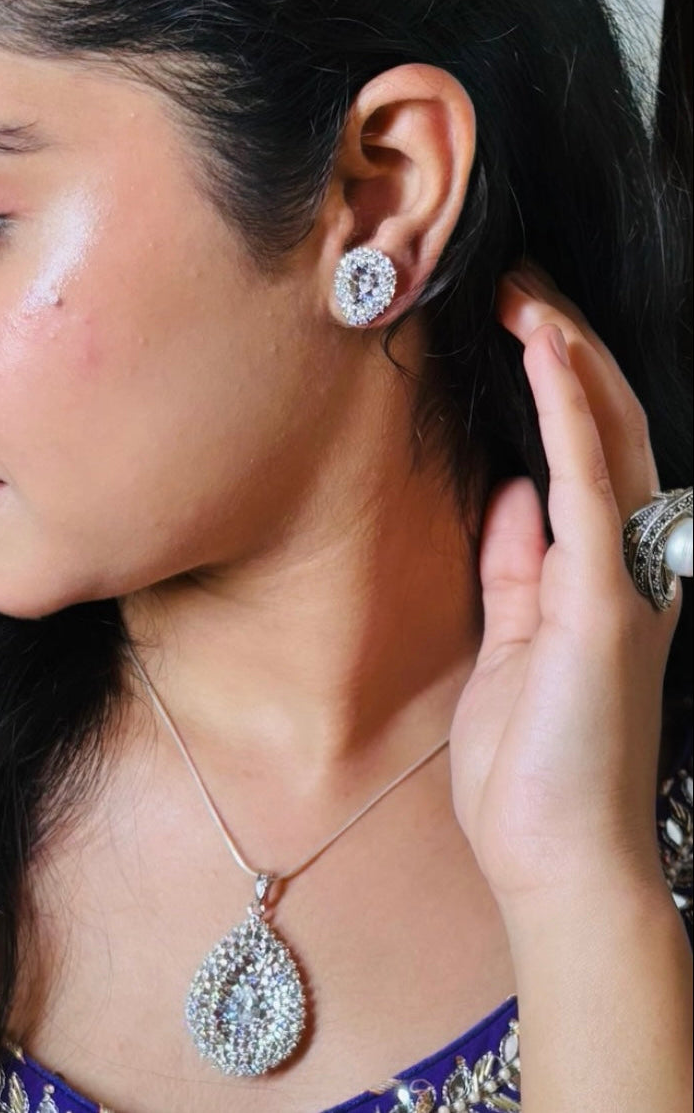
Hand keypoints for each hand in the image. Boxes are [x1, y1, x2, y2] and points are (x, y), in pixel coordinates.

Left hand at [449, 263, 681, 910]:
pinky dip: (566, 414)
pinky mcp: (601, 601)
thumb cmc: (531, 760)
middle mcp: (629, 564)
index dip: (556, 385)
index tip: (511, 328)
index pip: (585, 455)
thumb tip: (516, 492)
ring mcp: (623, 579)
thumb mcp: (514, 639)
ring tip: (528, 293)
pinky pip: (586, 486)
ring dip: (567, 359)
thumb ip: (521, 564)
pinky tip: (543, 354)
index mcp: (600, 573)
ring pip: (607, 440)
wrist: (555, 856)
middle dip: (563, 351)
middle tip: (518, 284)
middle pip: (605, 430)